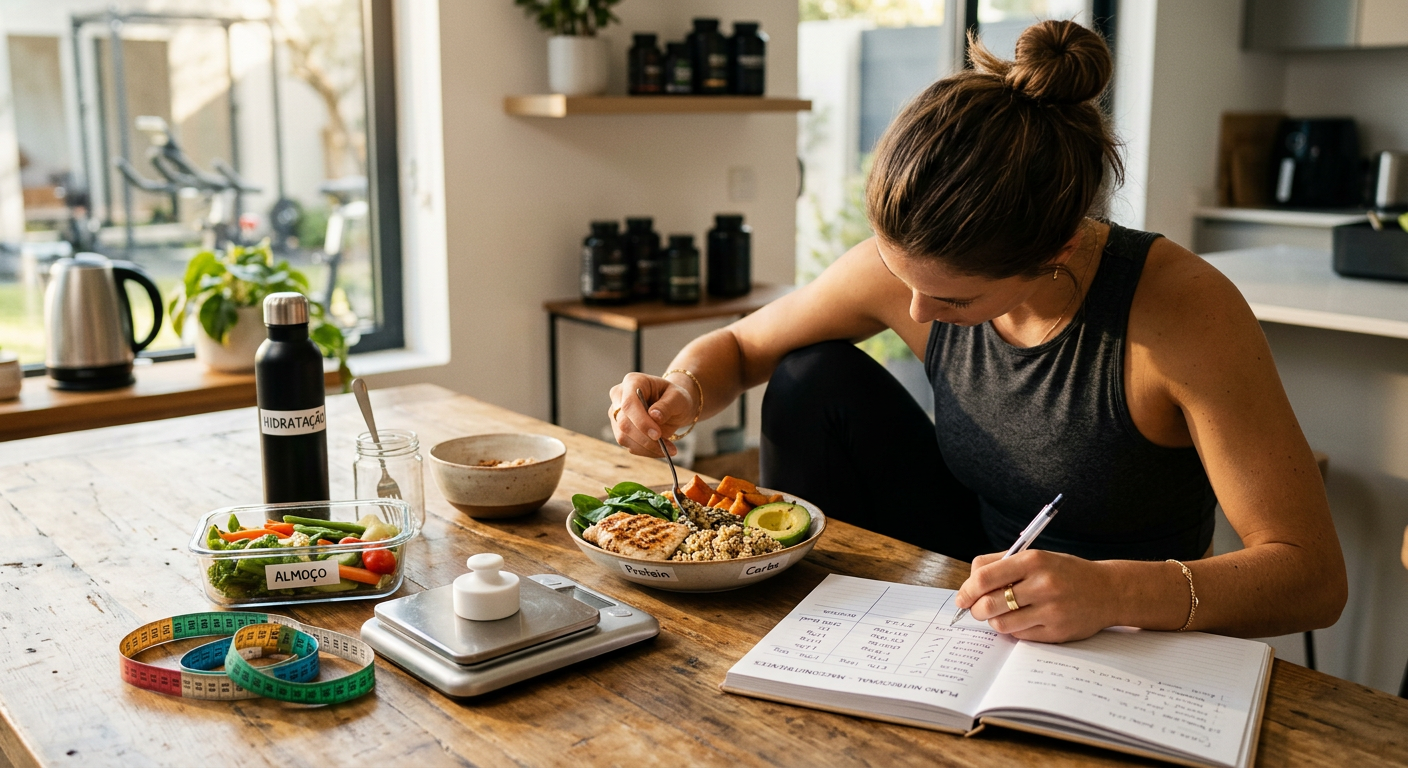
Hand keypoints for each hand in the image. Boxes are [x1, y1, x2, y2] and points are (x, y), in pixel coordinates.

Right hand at [608, 372, 694, 457]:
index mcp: (632, 381)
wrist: (673, 405)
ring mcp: (617, 414)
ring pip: (624, 438)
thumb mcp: (678, 397)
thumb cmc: (675, 397)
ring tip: (669, 449)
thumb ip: (667, 405)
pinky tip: (661, 449)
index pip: (629, 404)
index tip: (658, 435)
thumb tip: (654, 416)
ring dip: (647, 448)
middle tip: (667, 447)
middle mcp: (619, 397)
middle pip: (624, 423)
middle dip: (645, 439)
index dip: (641, 421)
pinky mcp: (619, 430)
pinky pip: (629, 445)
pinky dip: (646, 451)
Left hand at [953, 550, 1116, 642]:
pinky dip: (1014, 630)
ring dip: (995, 621)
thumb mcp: (1036, 558)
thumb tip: (968, 584)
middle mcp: (1042, 584)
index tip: (962, 598)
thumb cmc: (1065, 573)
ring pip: (1001, 624)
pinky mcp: (1057, 632)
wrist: (1108, 591)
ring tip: (1003, 613)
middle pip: (988, 604)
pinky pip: (1020, 636)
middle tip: (977, 610)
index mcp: (1033, 560)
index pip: (984, 577)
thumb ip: (1001, 565)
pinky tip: (1024, 620)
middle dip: (976, 610)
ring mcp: (1051, 611)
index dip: (966, 590)